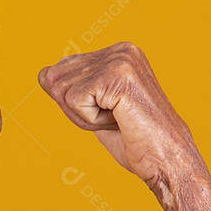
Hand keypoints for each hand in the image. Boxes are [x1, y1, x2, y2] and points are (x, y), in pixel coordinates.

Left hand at [38, 42, 208, 203]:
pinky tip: (118, 120)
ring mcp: (120, 59)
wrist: (166, 161)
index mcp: (118, 53)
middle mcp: (121, 49)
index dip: (74, 104)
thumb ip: (71, 90)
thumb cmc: (134, 140)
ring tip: (117, 119)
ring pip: (62, 91)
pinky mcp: (117, 74)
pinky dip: (89, 120)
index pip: (60, 72)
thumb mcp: (94, 109)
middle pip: (56, 79)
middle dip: (76, 110)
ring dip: (83, 116)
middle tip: (113, 119)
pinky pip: (74, 100)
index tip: (109, 113)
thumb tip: (43, 74)